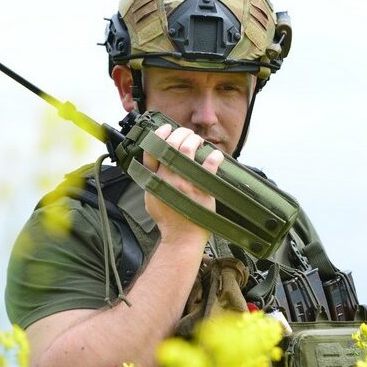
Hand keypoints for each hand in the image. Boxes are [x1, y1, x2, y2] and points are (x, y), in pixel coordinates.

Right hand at [142, 124, 223, 246]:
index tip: (167, 129)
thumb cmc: (168, 219)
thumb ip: (151, 180)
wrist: (181, 238)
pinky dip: (213, 156)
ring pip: (187, 149)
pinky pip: (208, 166)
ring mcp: (184, 183)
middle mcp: (167, 178)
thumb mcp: (151, 198)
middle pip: (171, 144)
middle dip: (181, 133)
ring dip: (195, 139)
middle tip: (188, 136)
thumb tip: (152, 164)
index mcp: (154, 179)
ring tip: (199, 142)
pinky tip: (215, 155)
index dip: (159, 135)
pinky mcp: (201, 190)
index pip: (151, 150)